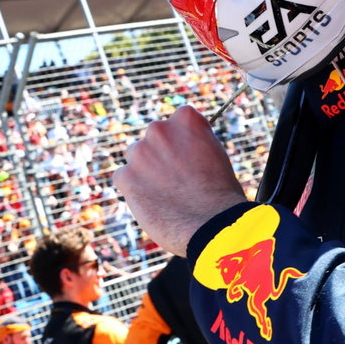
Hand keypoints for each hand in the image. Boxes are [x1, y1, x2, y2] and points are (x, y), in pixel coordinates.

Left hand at [115, 105, 248, 254]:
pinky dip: (134, 190)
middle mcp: (160, 128)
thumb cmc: (221, 195)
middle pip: (154, 138)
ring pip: (136, 158)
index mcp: (186, 118)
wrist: (212, 225)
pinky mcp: (125, 176)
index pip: (177, 121)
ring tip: (166, 196)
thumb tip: (180, 149)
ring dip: (146, 172)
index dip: (182, 142)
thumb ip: (194, 144)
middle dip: (161, 156)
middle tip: (176, 181)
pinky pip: (123, 178)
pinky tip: (153, 203)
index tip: (188, 158)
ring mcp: (140, 151)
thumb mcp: (215, 155)